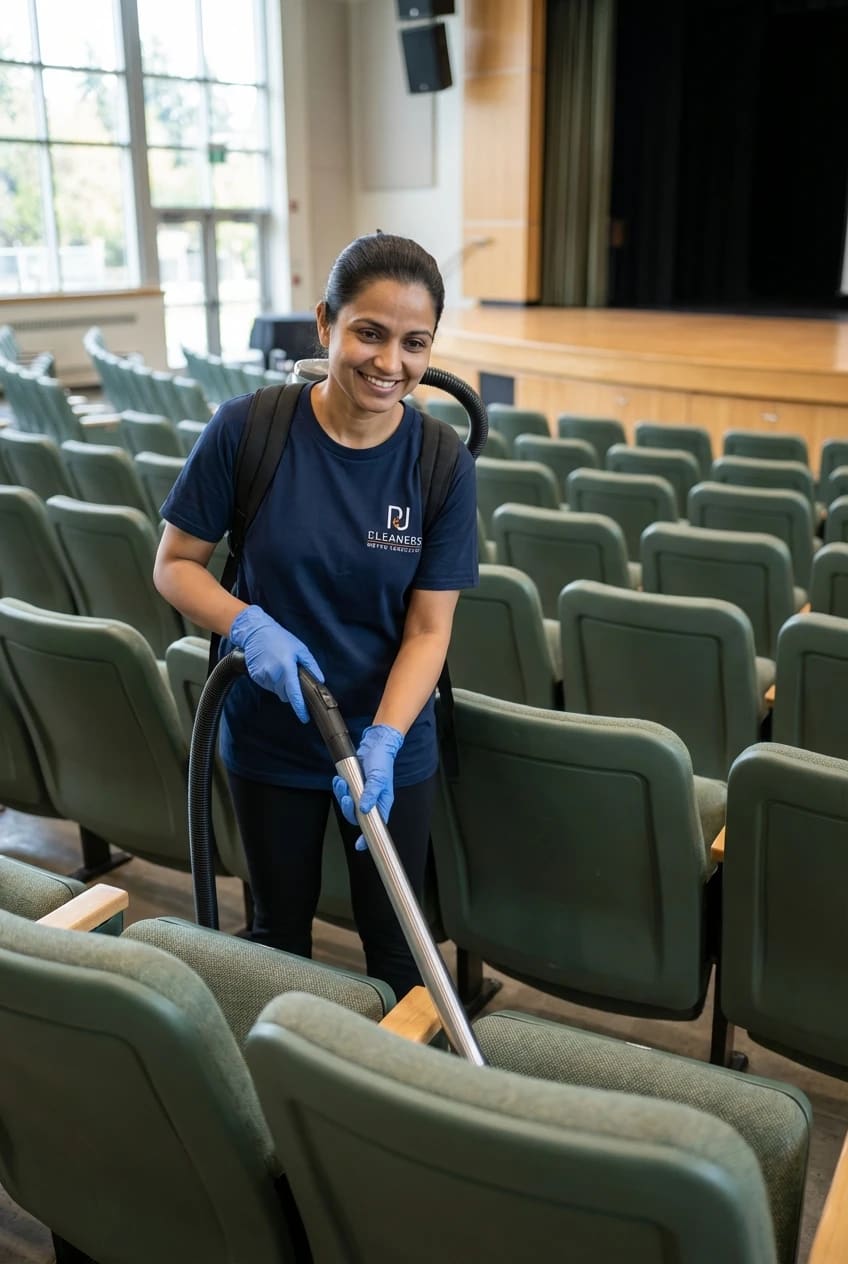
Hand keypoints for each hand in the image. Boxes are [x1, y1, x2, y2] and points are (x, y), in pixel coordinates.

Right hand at [229, 605, 322, 723]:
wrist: (256, 632)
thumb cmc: (280, 638)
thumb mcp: (301, 650)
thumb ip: (311, 666)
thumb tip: (320, 680)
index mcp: (287, 667)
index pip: (294, 694)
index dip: (300, 708)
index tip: (304, 717)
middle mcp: (274, 674)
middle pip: (285, 695)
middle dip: (290, 690)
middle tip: (290, 673)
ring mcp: (263, 676)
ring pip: (276, 690)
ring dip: (280, 684)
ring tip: (279, 666)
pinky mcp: (256, 676)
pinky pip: (268, 685)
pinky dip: (272, 680)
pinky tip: (272, 666)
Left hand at [333, 724, 403, 851]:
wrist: (375, 745)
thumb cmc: (382, 761)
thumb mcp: (379, 778)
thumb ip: (371, 794)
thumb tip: (363, 809)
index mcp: (382, 803)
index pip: (375, 825)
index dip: (368, 837)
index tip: (360, 846)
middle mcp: (372, 801)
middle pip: (356, 816)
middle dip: (348, 809)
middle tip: (346, 798)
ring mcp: (362, 793)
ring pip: (348, 804)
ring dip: (342, 795)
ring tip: (342, 783)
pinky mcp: (354, 785)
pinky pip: (343, 792)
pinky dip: (339, 787)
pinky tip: (339, 780)